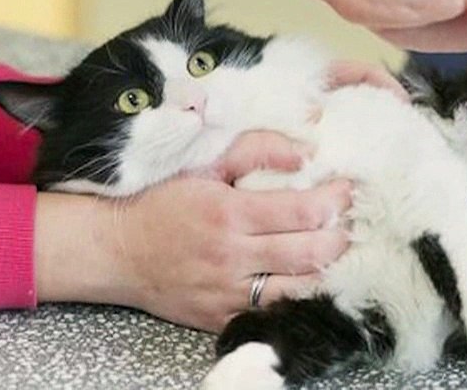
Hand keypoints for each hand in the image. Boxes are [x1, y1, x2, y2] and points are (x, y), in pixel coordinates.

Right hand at [36, 137, 351, 331]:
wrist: (114, 251)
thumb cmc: (162, 201)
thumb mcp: (204, 162)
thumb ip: (257, 148)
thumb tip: (306, 149)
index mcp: (229, 214)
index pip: (303, 212)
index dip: (336, 200)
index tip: (348, 188)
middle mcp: (232, 258)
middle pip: (310, 254)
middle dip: (341, 236)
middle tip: (351, 220)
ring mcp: (228, 294)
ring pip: (300, 290)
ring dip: (327, 270)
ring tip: (337, 249)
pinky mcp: (222, 318)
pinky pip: (274, 313)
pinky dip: (298, 296)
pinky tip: (309, 278)